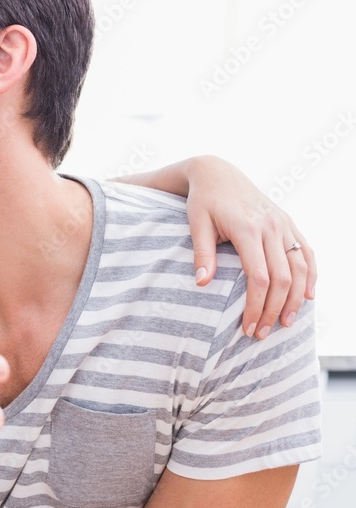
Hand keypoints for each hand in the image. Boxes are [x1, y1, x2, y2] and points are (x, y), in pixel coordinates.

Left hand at [185, 156, 316, 338]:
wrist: (219, 174)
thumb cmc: (204, 201)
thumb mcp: (196, 224)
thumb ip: (202, 254)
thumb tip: (201, 284)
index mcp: (247, 229)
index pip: (258, 277)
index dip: (256, 305)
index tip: (247, 327)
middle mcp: (271, 227)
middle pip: (282, 277)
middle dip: (274, 309)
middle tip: (261, 333)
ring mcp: (283, 224)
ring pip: (299, 267)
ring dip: (295, 298)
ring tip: (285, 323)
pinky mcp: (288, 223)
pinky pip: (307, 252)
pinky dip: (311, 275)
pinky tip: (308, 296)